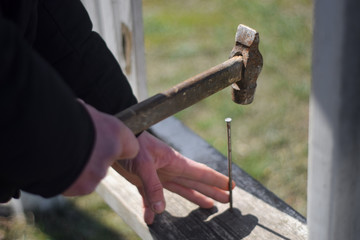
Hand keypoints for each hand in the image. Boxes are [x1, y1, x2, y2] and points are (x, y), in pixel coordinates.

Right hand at [63, 101, 138, 195]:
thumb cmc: (64, 118)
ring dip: (81, 168)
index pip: (130, 146)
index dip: (117, 144)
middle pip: (107, 160)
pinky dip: (69, 178)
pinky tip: (56, 166)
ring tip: (61, 155)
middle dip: (94, 157)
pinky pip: (77, 184)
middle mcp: (112, 154)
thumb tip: (83, 116)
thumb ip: (92, 121)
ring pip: (92, 174)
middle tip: (76, 147)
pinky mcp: (84, 187)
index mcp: (116, 133)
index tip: (105, 141)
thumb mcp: (84, 113)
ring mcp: (98, 173)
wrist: (45, 136)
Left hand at [112, 131, 233, 223]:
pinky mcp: (143, 181)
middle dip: (211, 191)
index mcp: (175, 163)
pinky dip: (151, 208)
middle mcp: (170, 170)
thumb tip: (160, 210)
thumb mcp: (143, 165)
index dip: (217, 180)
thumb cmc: (133, 145)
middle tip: (226, 199)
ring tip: (208, 205)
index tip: (231, 186)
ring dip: (195, 197)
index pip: (201, 173)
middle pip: (196, 183)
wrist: (115, 140)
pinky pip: (151, 197)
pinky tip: (152, 218)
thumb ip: (153, 187)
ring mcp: (158, 176)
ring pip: (180, 189)